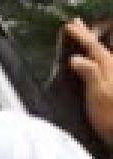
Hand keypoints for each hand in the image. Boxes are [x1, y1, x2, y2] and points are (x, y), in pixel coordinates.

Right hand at [66, 18, 112, 145]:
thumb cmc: (111, 117)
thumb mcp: (99, 94)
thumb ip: (89, 74)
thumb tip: (76, 58)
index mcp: (108, 68)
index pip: (93, 47)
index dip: (80, 36)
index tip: (68, 25)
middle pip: (99, 48)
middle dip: (87, 36)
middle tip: (76, 24)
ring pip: (103, 56)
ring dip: (92, 46)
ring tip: (85, 39)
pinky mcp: (111, 90)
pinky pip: (102, 66)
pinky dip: (95, 60)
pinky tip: (93, 63)